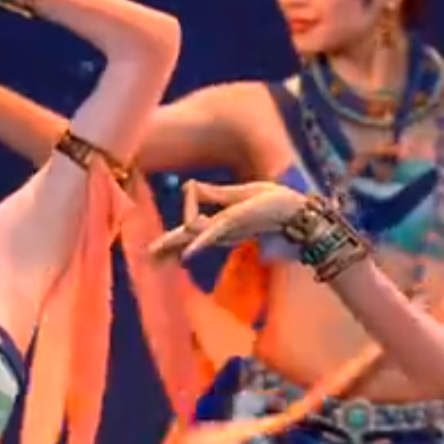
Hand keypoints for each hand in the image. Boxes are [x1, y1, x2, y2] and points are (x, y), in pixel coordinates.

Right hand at [148, 180, 310, 261]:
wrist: (298, 211)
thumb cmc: (274, 200)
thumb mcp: (240, 193)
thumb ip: (215, 194)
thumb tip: (189, 186)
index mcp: (218, 220)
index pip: (189, 214)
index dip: (187, 199)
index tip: (192, 188)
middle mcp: (218, 228)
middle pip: (184, 237)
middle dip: (164, 246)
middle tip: (144, 257)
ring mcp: (223, 228)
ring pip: (190, 232)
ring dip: (171, 242)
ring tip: (151, 254)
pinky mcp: (232, 226)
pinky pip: (209, 233)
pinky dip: (197, 242)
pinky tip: (186, 254)